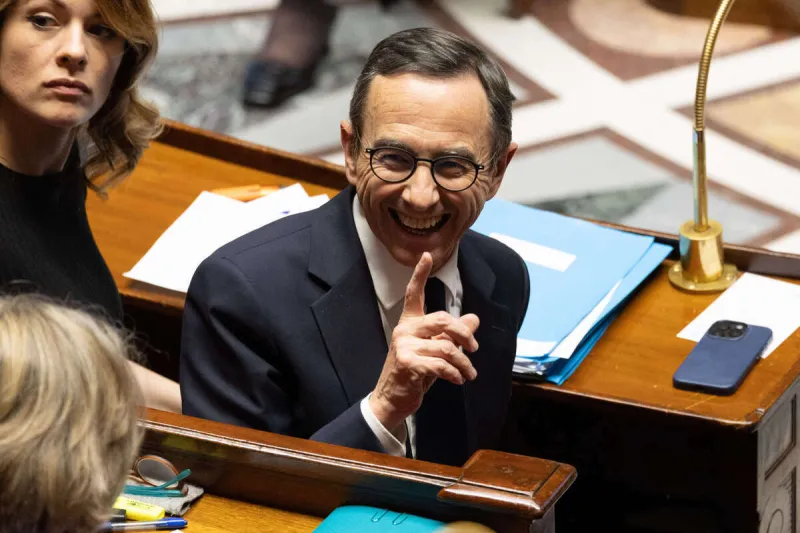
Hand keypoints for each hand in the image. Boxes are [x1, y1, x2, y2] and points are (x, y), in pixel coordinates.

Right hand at [369, 252, 479, 432]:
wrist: (393, 399)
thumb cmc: (414, 373)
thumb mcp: (435, 352)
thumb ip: (452, 335)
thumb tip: (474, 319)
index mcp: (410, 323)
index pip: (415, 293)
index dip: (420, 274)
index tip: (427, 255)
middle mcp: (405, 330)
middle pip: (442, 319)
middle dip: (464, 334)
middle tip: (474, 348)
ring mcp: (404, 346)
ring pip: (446, 346)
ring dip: (463, 362)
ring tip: (470, 374)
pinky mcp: (407, 363)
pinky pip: (440, 364)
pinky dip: (454, 373)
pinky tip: (458, 380)